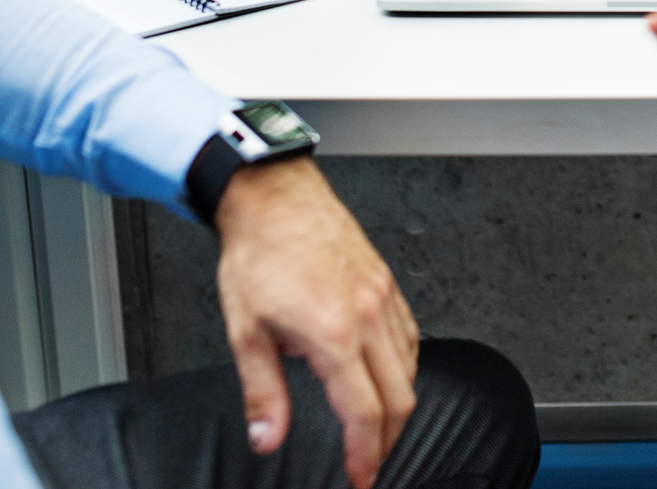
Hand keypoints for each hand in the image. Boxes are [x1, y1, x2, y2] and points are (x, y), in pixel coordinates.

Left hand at [214, 156, 420, 485]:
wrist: (275, 197)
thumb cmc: (259, 253)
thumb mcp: (245, 332)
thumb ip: (263, 392)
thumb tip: (267, 437)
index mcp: (334, 334)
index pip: (364, 414)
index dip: (366, 456)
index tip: (361, 478)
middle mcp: (368, 317)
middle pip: (401, 398)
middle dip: (389, 442)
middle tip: (369, 463)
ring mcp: (384, 298)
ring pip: (411, 369)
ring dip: (399, 407)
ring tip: (377, 428)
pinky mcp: (387, 283)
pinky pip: (410, 338)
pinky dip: (405, 368)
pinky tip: (389, 376)